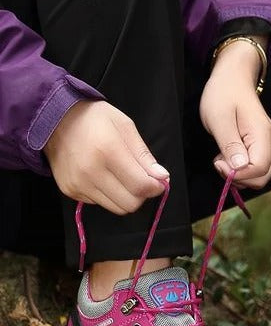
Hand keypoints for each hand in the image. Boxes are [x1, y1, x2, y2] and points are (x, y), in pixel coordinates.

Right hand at [44, 100, 168, 214]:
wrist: (53, 118)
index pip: (141, 186)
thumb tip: (162, 177)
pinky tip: (104, 177)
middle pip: (130, 203)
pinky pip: (100, 203)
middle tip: (140, 179)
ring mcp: (78, 183)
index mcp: (108, 152)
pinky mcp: (70, 190)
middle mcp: (91, 172)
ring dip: (126, 197)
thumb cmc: (94, 119)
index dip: (156, 188)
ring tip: (122, 177)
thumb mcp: (125, 126)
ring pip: (116, 208)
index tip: (158, 181)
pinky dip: (108, 195)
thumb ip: (144, 155)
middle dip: (142, 195)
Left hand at [200, 38, 270, 189]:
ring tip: (223, 157)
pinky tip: (229, 156)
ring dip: (240, 174)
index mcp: (263, 135)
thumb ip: (230, 145)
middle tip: (219, 162)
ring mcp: (270, 147)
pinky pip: (258, 169)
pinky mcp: (265, 149)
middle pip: (263, 178)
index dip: (238, 174)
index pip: (259, 169)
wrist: (234, 79)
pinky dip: (242, 170)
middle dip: (239, 177)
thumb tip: (239, 168)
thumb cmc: (224, 95)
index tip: (218, 163)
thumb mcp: (219, 119)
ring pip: (260, 176)